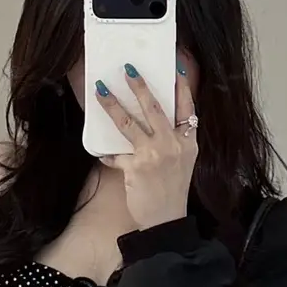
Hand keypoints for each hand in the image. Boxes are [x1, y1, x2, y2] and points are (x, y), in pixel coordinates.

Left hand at [96, 57, 198, 230]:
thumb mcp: (183, 162)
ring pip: (129, 123)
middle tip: (128, 69)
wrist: (167, 220)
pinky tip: (99, 151)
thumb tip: (156, 121)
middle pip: (155, 108)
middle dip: (140, 86)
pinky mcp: (135, 168)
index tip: (175, 66)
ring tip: (100, 91)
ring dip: (113, 105)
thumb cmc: (173, 191)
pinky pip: (115, 154)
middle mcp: (173, 145)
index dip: (181, 86)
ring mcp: (154, 155)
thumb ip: (174, 141)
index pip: (187, 108)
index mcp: (187, 142)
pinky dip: (106, 153)